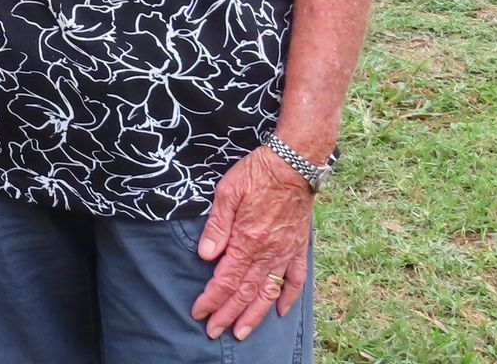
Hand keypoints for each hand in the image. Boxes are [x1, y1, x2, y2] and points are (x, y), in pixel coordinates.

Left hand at [190, 147, 313, 340]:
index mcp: (247, 239)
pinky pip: (295, 278)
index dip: (211, 298)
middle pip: (244, 291)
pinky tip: (278, 310)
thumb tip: (206, 256)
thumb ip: (216, 226)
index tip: (199, 312)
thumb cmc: (256, 174)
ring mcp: (285, 252)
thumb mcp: (227, 192)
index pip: (225, 278)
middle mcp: (267, 252)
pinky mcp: (298, 248)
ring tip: (242, 332)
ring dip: (254, 314)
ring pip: (268, 291)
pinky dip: (287, 297)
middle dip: (227, 314)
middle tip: (214, 332)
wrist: (293, 164)